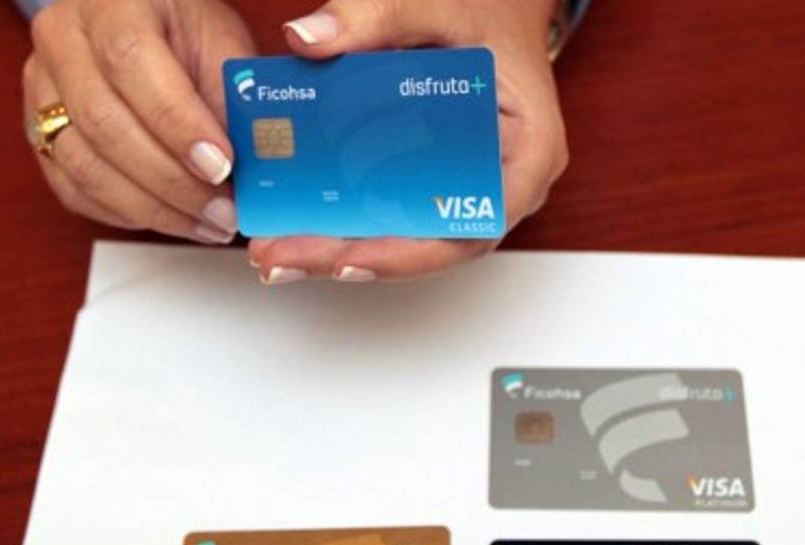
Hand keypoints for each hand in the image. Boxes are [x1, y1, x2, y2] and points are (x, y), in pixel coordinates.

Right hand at [23, 0, 255, 243]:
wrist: (140, 25)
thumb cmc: (184, 30)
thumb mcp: (221, 41)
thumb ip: (232, 95)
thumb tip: (251, 162)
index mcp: (111, 3)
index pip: (130, 61)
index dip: (176, 123)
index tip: (221, 165)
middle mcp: (63, 40)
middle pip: (103, 124)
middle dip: (171, 182)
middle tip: (223, 212)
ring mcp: (41, 89)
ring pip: (84, 166)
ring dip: (153, 208)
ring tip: (206, 224)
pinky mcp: (37, 133)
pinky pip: (74, 190)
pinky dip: (127, 214)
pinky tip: (172, 218)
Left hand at [249, 0, 568, 283]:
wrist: (497, 5)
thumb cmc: (484, 7)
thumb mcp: (430, 2)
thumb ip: (370, 16)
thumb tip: (305, 38)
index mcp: (529, 148)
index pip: (476, 219)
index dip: (414, 250)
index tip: (352, 258)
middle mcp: (506, 183)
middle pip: (432, 242)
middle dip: (352, 255)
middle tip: (283, 257)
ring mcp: (473, 189)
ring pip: (410, 238)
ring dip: (341, 248)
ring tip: (275, 251)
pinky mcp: (440, 183)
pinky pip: (399, 213)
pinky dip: (349, 221)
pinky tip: (294, 223)